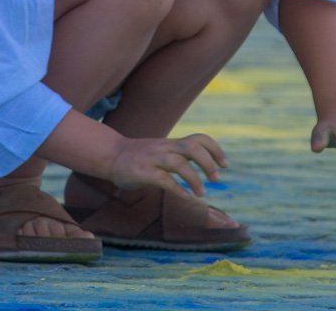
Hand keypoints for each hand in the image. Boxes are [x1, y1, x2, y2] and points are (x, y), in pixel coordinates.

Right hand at [109, 133, 227, 198]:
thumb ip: (179, 156)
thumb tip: (202, 168)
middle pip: (192, 147)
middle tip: (216, 179)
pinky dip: (177, 189)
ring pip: (179, 163)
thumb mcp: (161, 151)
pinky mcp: (143, 172)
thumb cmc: (139, 157)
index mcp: (172, 143)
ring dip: (194, 178)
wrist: (110, 155)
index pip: (199, 138)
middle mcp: (165, 148)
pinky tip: (186, 197)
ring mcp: (153, 159)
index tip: (225, 164)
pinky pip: (163, 179)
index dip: (215, 149)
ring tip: (202, 193)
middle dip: (208, 163)